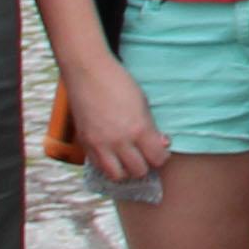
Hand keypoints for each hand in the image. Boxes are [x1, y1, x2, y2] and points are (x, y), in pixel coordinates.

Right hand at [61, 54, 171, 189]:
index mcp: (139, 129)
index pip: (157, 158)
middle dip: (145, 165)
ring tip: (129, 159)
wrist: (88, 73)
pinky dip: (109, 165)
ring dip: (126, 170)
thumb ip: (152, 128)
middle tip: (145, 156)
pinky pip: (100, 167)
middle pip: (139, 170)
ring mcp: (100, 145)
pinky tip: (113, 156)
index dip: (161, 156)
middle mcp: (120, 141)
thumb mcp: (143, 102)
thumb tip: (162, 145)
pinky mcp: (86, 144)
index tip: (160, 151)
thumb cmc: (119, 83)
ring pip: (118, 175)